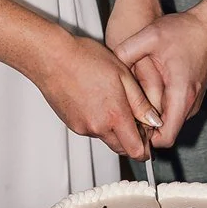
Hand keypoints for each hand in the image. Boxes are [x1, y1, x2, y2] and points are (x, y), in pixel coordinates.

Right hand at [33, 35, 162, 162]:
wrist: (52, 57)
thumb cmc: (85, 59)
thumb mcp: (123, 75)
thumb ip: (141, 102)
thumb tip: (154, 121)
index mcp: (114, 115)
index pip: (136, 150)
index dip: (146, 148)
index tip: (149, 138)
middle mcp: (97, 127)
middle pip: (121, 148)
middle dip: (131, 139)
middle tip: (135, 118)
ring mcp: (82, 127)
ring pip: (106, 138)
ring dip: (114, 129)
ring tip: (112, 101)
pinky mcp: (71, 124)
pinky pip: (91, 130)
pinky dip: (99, 122)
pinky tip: (97, 100)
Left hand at [113, 0, 206, 146]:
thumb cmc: (186, 30)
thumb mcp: (150, 36)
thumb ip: (126, 51)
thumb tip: (109, 66)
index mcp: (181, 94)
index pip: (165, 138)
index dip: (144, 138)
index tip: (127, 126)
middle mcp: (190, 103)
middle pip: (165, 133)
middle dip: (144, 128)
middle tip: (123, 112)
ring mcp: (193, 101)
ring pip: (169, 123)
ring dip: (151, 117)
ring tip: (131, 100)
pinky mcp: (192, 96)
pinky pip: (174, 112)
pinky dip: (159, 108)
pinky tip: (144, 92)